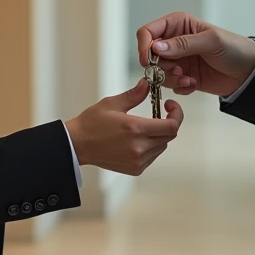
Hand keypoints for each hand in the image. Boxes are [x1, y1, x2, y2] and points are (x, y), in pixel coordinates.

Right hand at [64, 79, 183, 175]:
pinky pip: (153, 156)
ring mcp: (138, 161)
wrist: (77, 145)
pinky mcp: (135, 169)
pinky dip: (152, 146)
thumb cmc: (91, 123)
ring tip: (146, 125)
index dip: (177, 114)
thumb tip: (147, 84)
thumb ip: (134, 95)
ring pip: (162, 146)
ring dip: (160, 134)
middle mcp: (139, 148)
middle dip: (169, 122)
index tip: (169, 105)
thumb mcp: (112, 103)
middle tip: (161, 112)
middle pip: (169, 136)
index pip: (171, 126)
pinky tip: (139, 139)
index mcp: (135, 129)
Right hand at [135, 12, 254, 97]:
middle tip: (177, 71)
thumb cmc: (234, 48)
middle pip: (149, 55)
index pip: (148, 32)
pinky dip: (179, 87)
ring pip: (158, 72)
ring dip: (170, 79)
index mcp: (177, 24)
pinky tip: (194, 83)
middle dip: (160, 67)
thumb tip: (156, 47)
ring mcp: (178, 60)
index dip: (144, 46)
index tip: (148, 60)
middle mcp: (174, 41)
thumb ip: (183, 44)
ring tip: (188, 79)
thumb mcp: (210, 41)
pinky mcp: (182, 76)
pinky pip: (169, 85)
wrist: (248, 72)